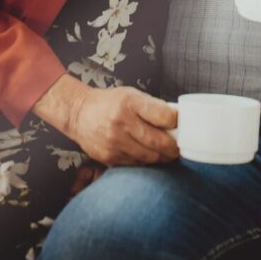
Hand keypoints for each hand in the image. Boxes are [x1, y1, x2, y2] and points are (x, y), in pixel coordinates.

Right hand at [33, 74, 178, 166]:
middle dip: (174, 148)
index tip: (181, 125)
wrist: (80, 113)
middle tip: (179, 148)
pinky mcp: (109, 157)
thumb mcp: (131, 95)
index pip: (162, 116)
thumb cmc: (110, 103)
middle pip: (158, 142)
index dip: (176, 122)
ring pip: (149, 158)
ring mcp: (114, 142)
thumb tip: (177, 121)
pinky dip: (146, 163)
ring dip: (162, 158)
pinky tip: (150, 157)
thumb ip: (152, 107)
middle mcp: (122, 122)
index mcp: (130, 102)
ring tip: (168, 154)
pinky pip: (135, 164)